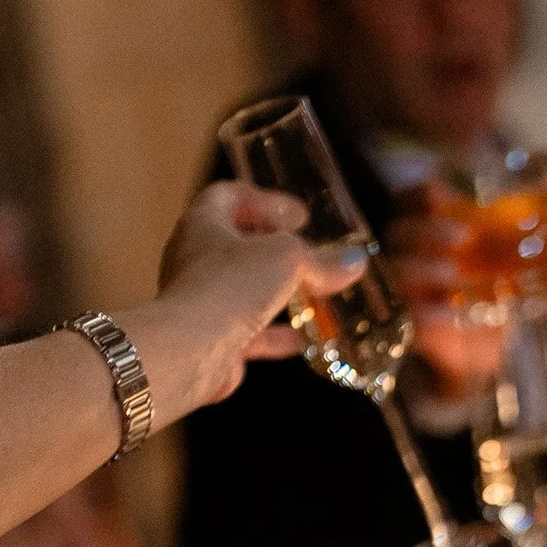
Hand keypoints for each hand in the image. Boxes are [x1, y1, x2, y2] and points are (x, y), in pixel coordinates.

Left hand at [148, 181, 369, 410]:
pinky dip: (276, 334)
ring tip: (312, 295)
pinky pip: (249, 331)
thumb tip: (355, 262)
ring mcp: (201, 300)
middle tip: (306, 252)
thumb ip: (322, 261)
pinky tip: (304, 339)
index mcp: (202, 224)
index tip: (299, 215)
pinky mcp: (211, 338)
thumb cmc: (229, 286)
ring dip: (278, 292)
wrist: (191, 349)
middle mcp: (194, 259)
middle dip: (274, 249)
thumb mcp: (287, 260)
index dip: (265, 200)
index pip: (229, 197)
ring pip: (244, 290)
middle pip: (237, 245)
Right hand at [386, 183, 510, 396]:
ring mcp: (406, 286)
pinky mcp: (408, 323)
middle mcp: (411, 250)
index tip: (440, 193)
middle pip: (404, 231)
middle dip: (430, 232)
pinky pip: (412, 314)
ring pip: (402, 270)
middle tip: (463, 237)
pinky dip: (432, 313)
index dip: (426, 193)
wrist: (475, 344)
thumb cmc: (491, 291)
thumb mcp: (519, 275)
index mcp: (435, 223)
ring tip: (456, 275)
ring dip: (429, 270)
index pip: (415, 196)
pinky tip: (453, 312)